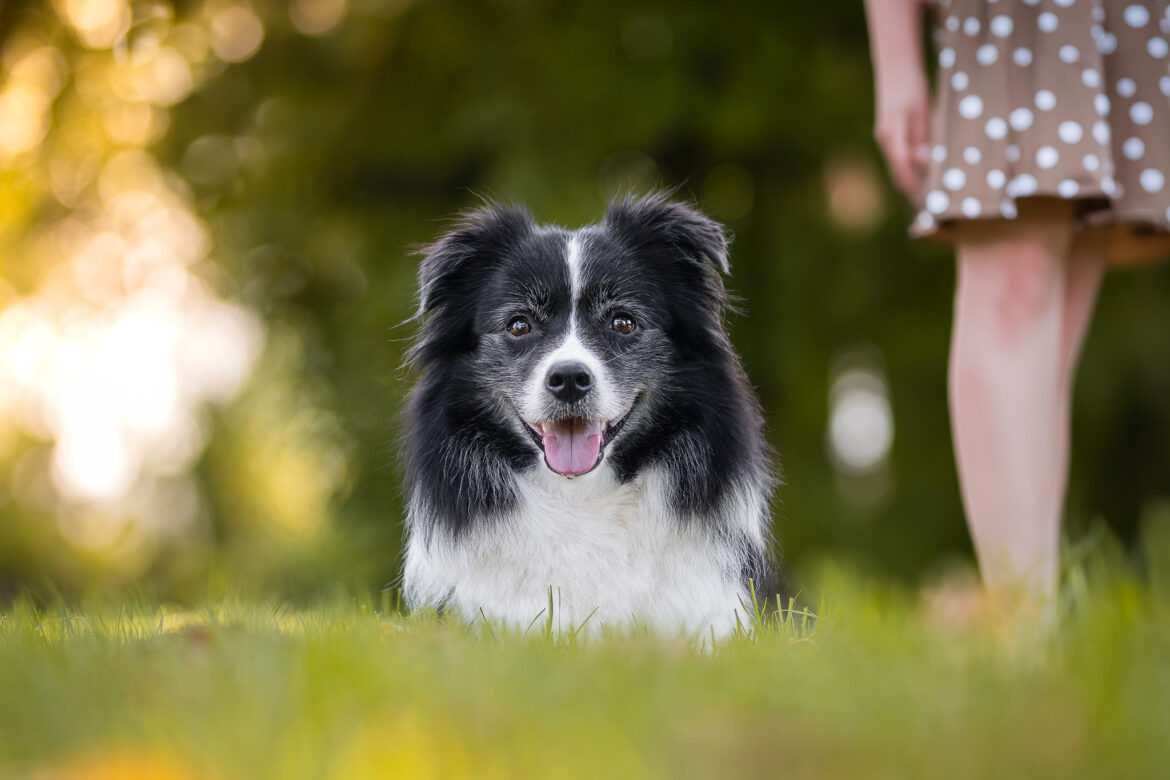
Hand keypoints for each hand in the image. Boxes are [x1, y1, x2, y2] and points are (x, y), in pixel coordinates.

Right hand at [873, 75, 930, 199]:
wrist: (896, 67)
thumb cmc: (912, 87)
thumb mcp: (922, 112)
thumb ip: (922, 139)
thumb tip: (925, 163)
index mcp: (892, 135)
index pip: (901, 167)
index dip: (913, 184)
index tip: (926, 198)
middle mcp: (885, 139)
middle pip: (898, 171)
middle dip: (913, 186)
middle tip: (933, 199)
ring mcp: (884, 138)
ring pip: (898, 165)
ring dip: (912, 177)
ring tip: (932, 188)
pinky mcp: (888, 135)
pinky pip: (898, 156)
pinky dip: (910, 166)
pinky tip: (925, 169)